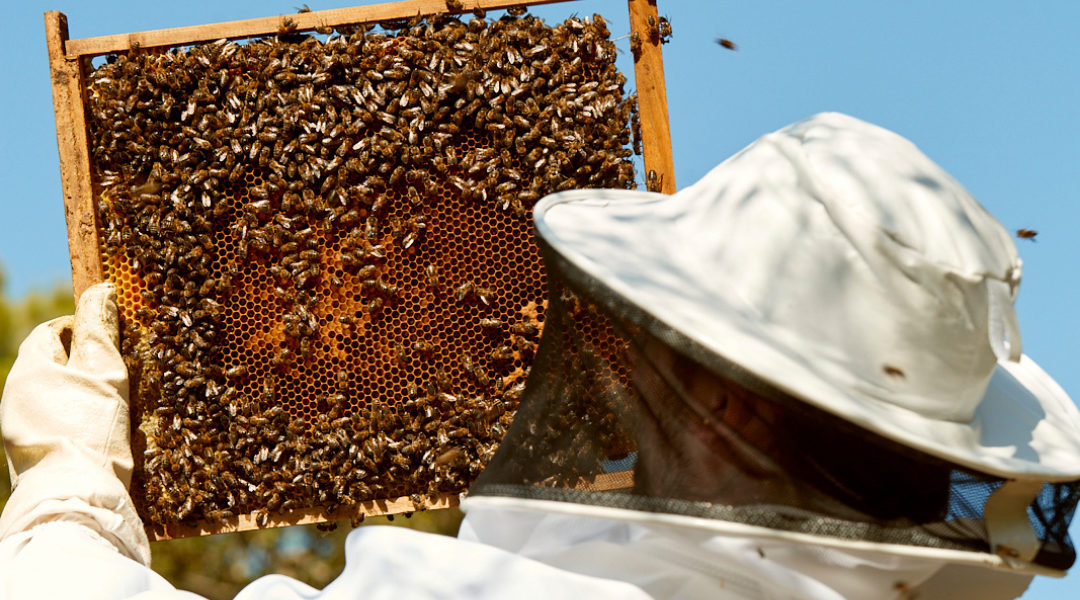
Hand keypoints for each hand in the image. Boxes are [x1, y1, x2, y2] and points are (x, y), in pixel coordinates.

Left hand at [0, 283, 148, 564]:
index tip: (115, 340)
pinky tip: (102, 435)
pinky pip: (56, 425)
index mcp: (30, 368)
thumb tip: (101, 290)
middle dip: (86, 365)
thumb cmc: (91, 430)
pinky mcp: (31, 455)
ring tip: (118, 406)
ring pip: (55, 397)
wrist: (75, 498)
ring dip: (83, 396)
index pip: (54, 331)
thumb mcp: (105, 372)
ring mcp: (19, 428)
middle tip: (122, 374)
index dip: (86, 329)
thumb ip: (101, 330)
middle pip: (55, 365)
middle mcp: (16, 396)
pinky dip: (77, 423)